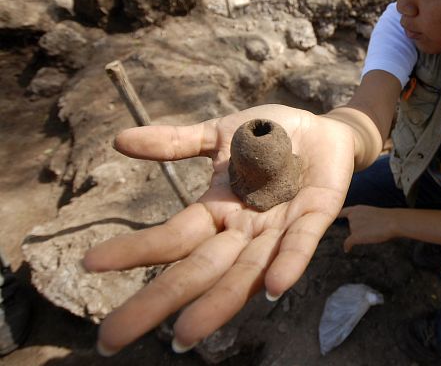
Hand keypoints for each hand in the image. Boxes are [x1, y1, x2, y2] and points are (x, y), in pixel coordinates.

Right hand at [82, 104, 356, 354]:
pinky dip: (286, 265)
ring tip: (186, 334)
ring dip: (218, 302)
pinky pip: (300, 245)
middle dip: (158, 301)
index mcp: (217, 210)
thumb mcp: (218, 134)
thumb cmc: (270, 136)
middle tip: (112, 338)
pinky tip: (272, 289)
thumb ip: (176, 142)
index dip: (134, 251)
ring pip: (245, 271)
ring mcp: (279, 227)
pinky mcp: (316, 216)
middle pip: (198, 270)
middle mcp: (243, 229)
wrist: (324, 128)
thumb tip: (119, 141)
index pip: (171, 239)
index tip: (90, 265)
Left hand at [338, 205, 397, 251]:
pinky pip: (348, 243)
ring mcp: (353, 226)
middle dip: (359, 230)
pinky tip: (347, 250)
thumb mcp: (372, 213)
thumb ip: (363, 218)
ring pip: (353, 235)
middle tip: (373, 229)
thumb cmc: (386, 218)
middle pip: (351, 227)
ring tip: (374, 232)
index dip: (338, 216)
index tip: (333, 219)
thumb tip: (360, 228)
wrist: (391, 222)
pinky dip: (347, 246)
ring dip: (361, 236)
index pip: (343, 212)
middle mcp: (352, 216)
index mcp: (356, 209)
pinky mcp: (355, 236)